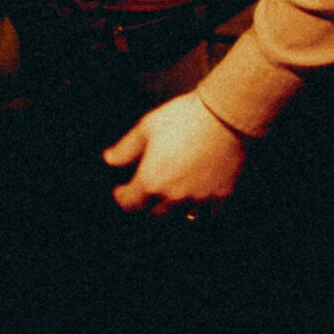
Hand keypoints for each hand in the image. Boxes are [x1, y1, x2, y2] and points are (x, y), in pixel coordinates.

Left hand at [102, 90, 247, 216]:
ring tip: (168, 197)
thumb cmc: (183, 117)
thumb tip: (109, 160)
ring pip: (179, 217)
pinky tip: (195, 197)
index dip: (122, 197)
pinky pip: (206, 213)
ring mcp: (199, 199)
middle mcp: (174, 197)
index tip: (120, 190)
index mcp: (152, 182)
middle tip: (144, 194)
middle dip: (145, 206)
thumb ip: (126, 148)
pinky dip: (198, 209)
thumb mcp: (147, 127)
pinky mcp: (220, 195)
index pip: (129, 204)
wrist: (224, 115)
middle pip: (154, 216)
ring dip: (171, 210)